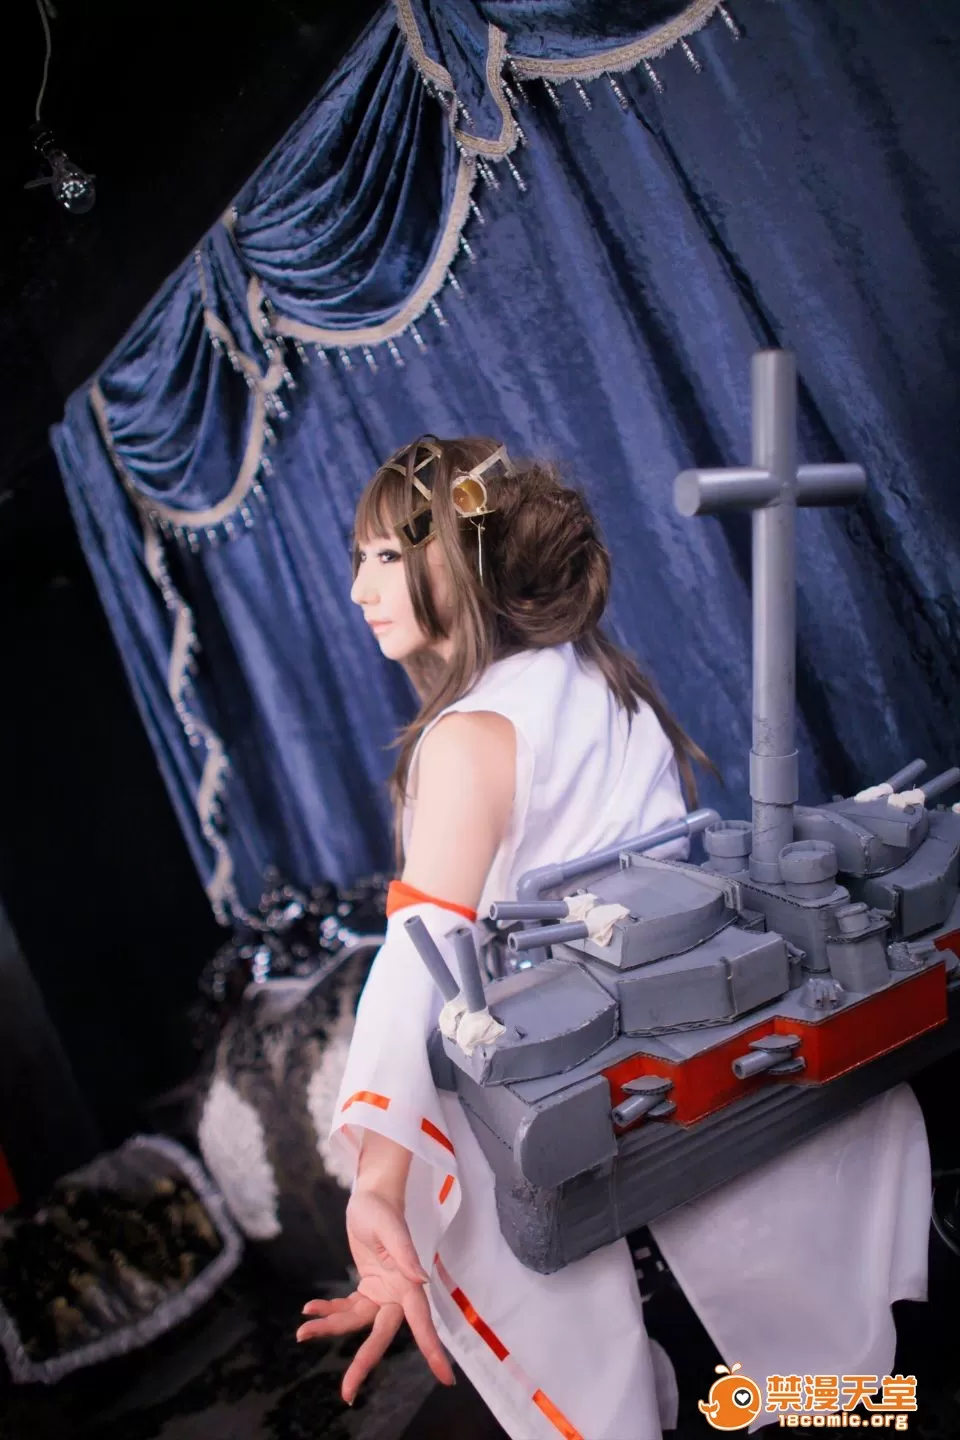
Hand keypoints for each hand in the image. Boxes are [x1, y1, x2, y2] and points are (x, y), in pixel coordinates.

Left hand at [296, 1187, 455, 1403]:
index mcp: (407, 1282)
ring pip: (356, 1323)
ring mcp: (381, 1293)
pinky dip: (328, 1311)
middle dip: (363, 1363)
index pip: (421, 1320)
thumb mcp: (390, 1227)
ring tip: (303, 1331)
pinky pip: (346, 1308)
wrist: (371, 1196)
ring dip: (330, 1328)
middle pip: (381, 1335)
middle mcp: (397, 1293)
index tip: (446, 1379)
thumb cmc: (383, 1208)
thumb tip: (422, 1280)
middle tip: (347, 1393)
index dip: (432, 1348)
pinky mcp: (366, 1288)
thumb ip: (405, 1253)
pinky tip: (310, 1308)